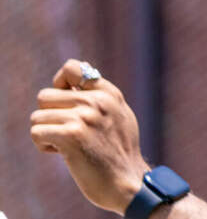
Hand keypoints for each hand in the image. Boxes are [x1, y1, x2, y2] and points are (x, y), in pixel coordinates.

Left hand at [28, 60, 147, 212]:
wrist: (127, 180)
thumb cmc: (120, 152)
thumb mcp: (120, 115)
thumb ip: (101, 98)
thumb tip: (75, 82)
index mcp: (109, 92)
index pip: (71, 68)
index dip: (59, 85)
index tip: (65, 102)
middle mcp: (97, 100)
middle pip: (45, 96)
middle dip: (50, 116)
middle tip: (68, 132)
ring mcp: (85, 116)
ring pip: (38, 117)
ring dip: (47, 133)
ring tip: (67, 145)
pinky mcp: (72, 135)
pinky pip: (37, 132)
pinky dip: (44, 146)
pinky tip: (63, 153)